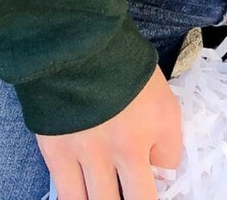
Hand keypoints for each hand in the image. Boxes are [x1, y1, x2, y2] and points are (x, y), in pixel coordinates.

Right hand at [35, 65, 183, 199]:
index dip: (163, 190)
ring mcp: (89, 153)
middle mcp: (124, 147)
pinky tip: (84, 197)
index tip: (155, 186)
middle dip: (135, 198)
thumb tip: (159, 175)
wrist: (75, 41)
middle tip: (131, 190)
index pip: (168, 175)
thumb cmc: (122, 65)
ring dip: (105, 199)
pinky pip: (68, 197)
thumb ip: (167, 139)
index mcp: (155, 126)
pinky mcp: (57, 154)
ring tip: (108, 191)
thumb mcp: (161, 96)